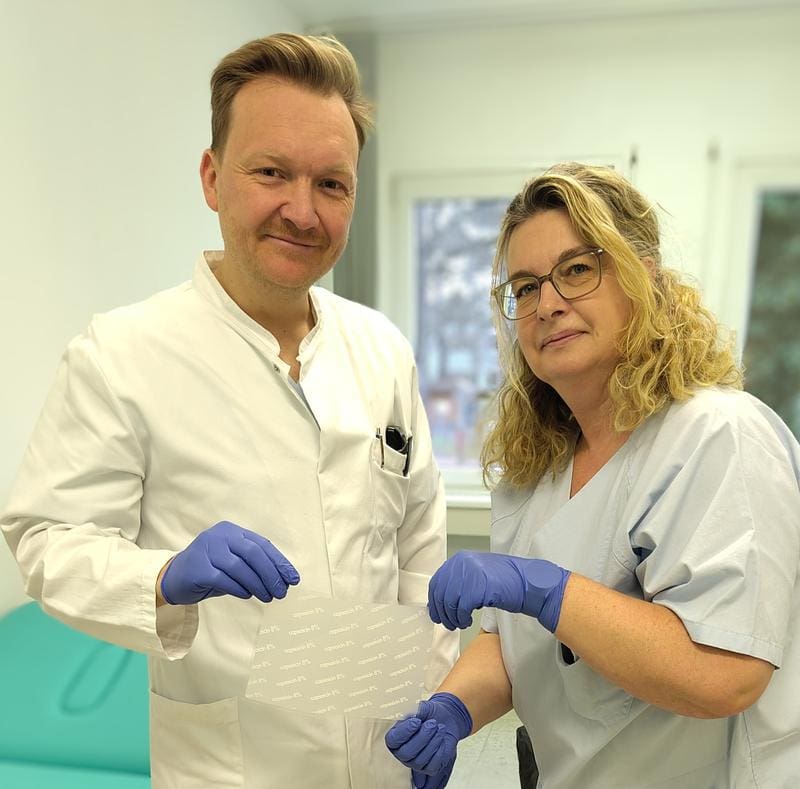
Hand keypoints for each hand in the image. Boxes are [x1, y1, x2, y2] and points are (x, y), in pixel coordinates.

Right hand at [160, 521, 299, 604]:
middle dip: (271, 574)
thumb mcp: (233, 562)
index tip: (293, 579)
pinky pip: (224, 579)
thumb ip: (254, 565)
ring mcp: (207, 550)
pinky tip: (247, 595)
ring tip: (268, 597)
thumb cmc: (210, 569)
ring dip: (258, 584)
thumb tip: (283, 578)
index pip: (262, 545)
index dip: (280, 562)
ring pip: (240, 567)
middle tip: (282, 592)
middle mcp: (220, 536)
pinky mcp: (198, 568)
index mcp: (232, 531)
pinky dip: (239, 588)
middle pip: (253, 554)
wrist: (174, 577)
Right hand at [385, 692, 471, 788]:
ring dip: (432, 742)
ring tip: (440, 727)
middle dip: (422, 737)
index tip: (417, 721)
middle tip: (433, 723)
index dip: (404, 732)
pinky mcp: (428, 768)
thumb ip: (415, 710)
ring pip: (419, 760)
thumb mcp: (422, 707)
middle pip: (407, 753)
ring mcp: (414, 762)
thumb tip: (412, 715)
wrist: (445, 719)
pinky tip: (441, 738)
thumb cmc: (429, 713)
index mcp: (395, 736)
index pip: (393, 740)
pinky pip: (432, 765)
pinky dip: (439, 750)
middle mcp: (401, 752)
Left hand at [428, 551, 569, 632]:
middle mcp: (462, 564)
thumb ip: (458, 582)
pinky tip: (468, 622)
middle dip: (443, 613)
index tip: (438, 614)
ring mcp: (470, 574)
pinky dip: (462, 618)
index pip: (437, 582)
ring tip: (461, 623)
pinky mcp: (479, 587)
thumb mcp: (476, 575)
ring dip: (453, 618)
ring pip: (449, 602)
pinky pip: (461, 608)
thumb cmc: (504, 581)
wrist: (527, 583)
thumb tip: (438, 600)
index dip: (435, 602)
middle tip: (449, 624)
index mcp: (460, 559)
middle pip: (440, 594)